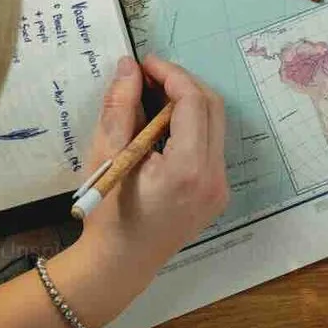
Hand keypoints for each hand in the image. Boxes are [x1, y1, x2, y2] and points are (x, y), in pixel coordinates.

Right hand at [72, 56, 231, 272]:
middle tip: (149, 76)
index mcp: (189, 168)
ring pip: (215, 127)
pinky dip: (191, 128)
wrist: (119, 264)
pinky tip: (163, 128)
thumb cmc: (107, 213)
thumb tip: (130, 66)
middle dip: (183, 84)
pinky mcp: (217, 194)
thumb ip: (120, 107)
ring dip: (189, 105)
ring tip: (152, 97)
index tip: (145, 63)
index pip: (194, 102)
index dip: (171, 74)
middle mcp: (214, 177)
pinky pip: (211, 147)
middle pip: (213, 109)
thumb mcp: (106, 155)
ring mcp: (220, 187)